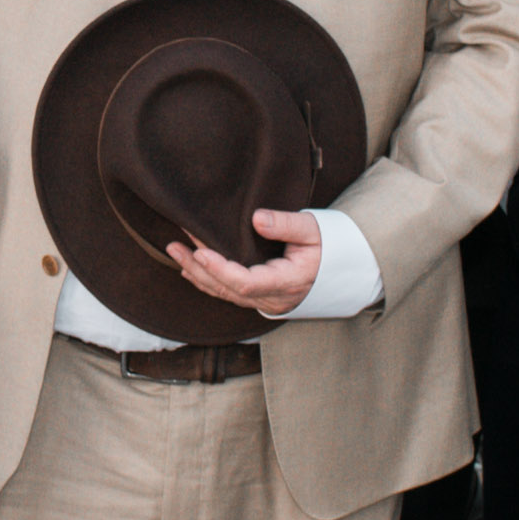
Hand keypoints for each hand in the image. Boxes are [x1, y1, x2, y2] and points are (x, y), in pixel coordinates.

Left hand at [162, 207, 335, 322]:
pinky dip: (208, 282)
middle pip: (228, 290)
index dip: (221, 271)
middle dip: (199, 269)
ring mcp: (266, 301)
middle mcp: (273, 297)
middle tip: (176, 246)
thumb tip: (257, 218)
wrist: (342, 269)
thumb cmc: (330, 246)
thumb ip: (287, 224)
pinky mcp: (260, 297)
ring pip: (225, 294)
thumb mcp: (313, 230)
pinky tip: (190, 269)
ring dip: (198, 274)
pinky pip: (229, 294)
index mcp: (287, 282)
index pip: (247, 283)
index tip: (201, 252)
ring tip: (175, 252)